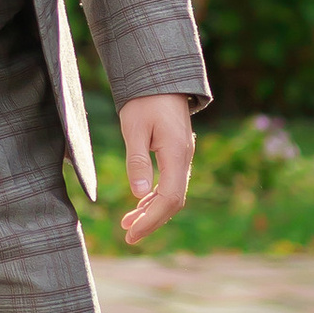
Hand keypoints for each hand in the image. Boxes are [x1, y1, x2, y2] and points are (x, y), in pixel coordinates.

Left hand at [116, 93, 195, 245]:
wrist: (161, 76)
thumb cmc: (144, 99)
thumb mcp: (134, 127)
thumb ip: (137, 160)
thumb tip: (139, 193)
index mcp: (176, 154)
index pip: (169, 198)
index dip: (151, 219)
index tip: (132, 232)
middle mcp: (185, 158)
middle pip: (173, 201)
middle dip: (152, 221)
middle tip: (129, 236)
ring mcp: (183, 156)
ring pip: (172, 193)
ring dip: (152, 211)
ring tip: (128, 224)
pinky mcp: (176, 153)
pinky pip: (170, 182)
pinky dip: (155, 197)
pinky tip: (140, 204)